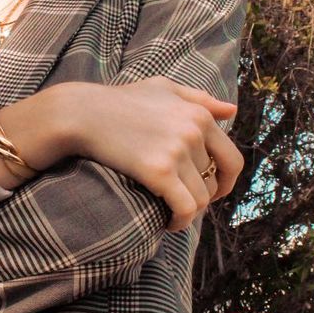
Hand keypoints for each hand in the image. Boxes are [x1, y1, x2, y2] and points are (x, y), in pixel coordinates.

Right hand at [61, 78, 244, 231]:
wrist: (81, 113)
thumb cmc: (118, 100)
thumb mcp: (162, 88)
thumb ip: (199, 99)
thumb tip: (232, 111)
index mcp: (199, 115)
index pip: (232, 158)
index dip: (226, 181)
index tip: (211, 190)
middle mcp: (194, 132)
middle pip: (214, 182)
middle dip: (204, 197)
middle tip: (185, 203)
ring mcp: (177, 152)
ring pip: (201, 199)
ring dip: (189, 213)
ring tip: (172, 215)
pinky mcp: (158, 172)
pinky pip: (185, 208)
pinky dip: (180, 222)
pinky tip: (168, 223)